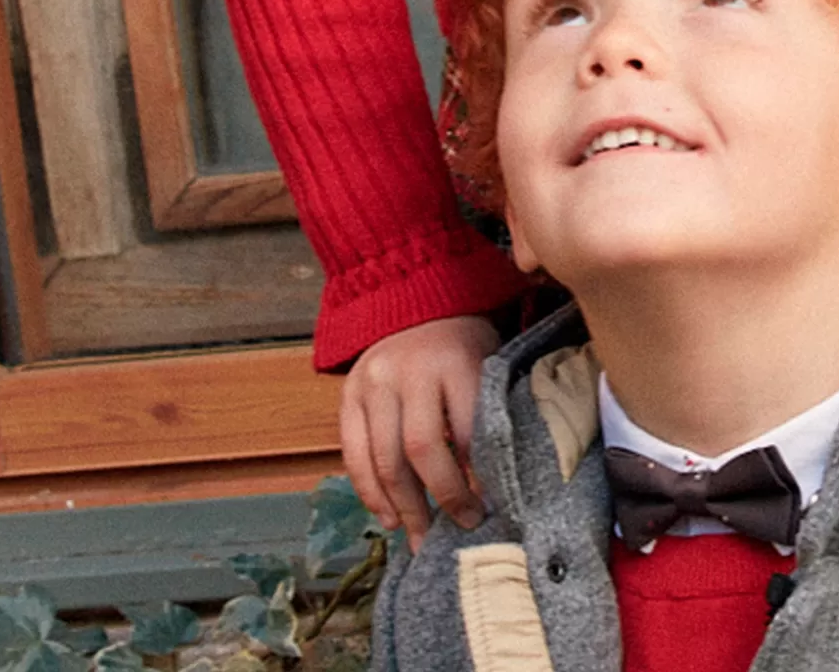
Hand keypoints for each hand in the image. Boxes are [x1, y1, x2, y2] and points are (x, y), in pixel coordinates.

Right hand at [340, 314, 500, 550]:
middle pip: (420, 450)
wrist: (414, 301)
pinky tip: (388, 517)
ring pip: (383, 459)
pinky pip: (353, 455)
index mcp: (454, 361)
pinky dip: (370, 493)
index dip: (477, 477)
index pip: (466, 431)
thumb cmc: (462, 345)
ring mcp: (373, 383)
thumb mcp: (486, 366)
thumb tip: (488, 490)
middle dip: (441, 499)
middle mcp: (409, 371)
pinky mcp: (348, 395)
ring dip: (403, 507)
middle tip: (460, 530)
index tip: (490, 509)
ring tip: (422, 538)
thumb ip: (485, 418)